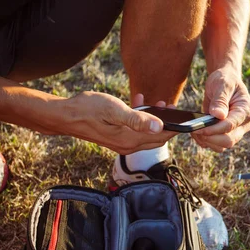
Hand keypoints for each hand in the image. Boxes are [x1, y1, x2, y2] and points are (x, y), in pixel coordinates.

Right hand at [56, 92, 176, 153]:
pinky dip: (141, 119)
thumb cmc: (87, 109)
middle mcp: (128, 146)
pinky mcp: (117, 138)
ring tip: (158, 104)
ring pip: (147, 134)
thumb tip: (159, 126)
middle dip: (167, 123)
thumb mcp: (114, 110)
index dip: (176, 128)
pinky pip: (136, 131)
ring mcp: (122, 144)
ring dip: (154, 120)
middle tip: (170, 107)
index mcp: (131, 140)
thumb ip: (137, 119)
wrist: (65, 116)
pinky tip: (139, 102)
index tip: (185, 117)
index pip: (162, 137)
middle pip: (157, 138)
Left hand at [191, 67, 249, 151]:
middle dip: (210, 137)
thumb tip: (218, 115)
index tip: (199, 127)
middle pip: (228, 140)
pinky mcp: (227, 135)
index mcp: (246, 110)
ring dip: (206, 141)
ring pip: (222, 146)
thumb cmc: (224, 80)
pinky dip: (205, 142)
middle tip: (194, 130)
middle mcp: (244, 124)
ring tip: (194, 130)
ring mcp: (236, 131)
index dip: (214, 129)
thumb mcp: (222, 84)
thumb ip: (220, 99)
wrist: (224, 83)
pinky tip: (197, 133)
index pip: (231, 125)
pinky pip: (216, 146)